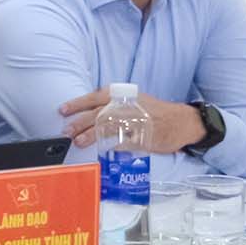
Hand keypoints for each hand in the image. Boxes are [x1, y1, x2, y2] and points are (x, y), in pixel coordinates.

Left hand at [60, 88, 206, 152]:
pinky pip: (124, 141)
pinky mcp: (144, 137)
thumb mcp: (132, 100)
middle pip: (99, 113)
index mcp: (123, 95)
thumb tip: (89, 115)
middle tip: (66, 131)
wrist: (182, 121)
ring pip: (109, 126)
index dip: (78, 103)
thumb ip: (112, 105)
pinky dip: (112, 145)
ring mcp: (136, 121)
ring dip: (92, 135)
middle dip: (80, 122)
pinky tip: (102, 149)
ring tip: (79, 141)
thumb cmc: (154, 112)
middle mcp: (128, 105)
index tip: (63, 110)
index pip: (96, 97)